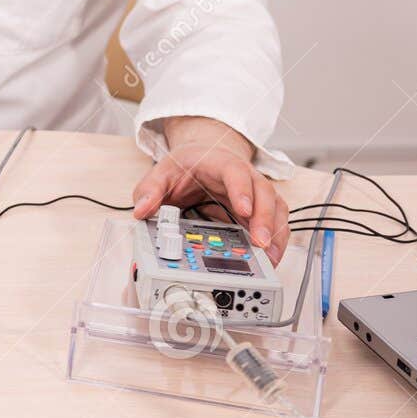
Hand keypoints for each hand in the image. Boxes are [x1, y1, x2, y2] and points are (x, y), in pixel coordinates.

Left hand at [132, 116, 289, 263]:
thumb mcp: (161, 173)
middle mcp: (245, 177)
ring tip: (271, 258)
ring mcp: (255, 194)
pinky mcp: (258, 209)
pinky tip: (271, 258)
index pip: (236, 173)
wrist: (200, 159)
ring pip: (275, 209)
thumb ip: (149, 190)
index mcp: (221, 163)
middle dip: (264, 218)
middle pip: (264, 193)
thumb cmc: (185, 165)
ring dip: (275, 233)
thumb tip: (141, 211)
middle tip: (260, 242)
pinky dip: (276, 239)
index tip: (243, 209)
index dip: (241, 190)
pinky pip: (274, 222)